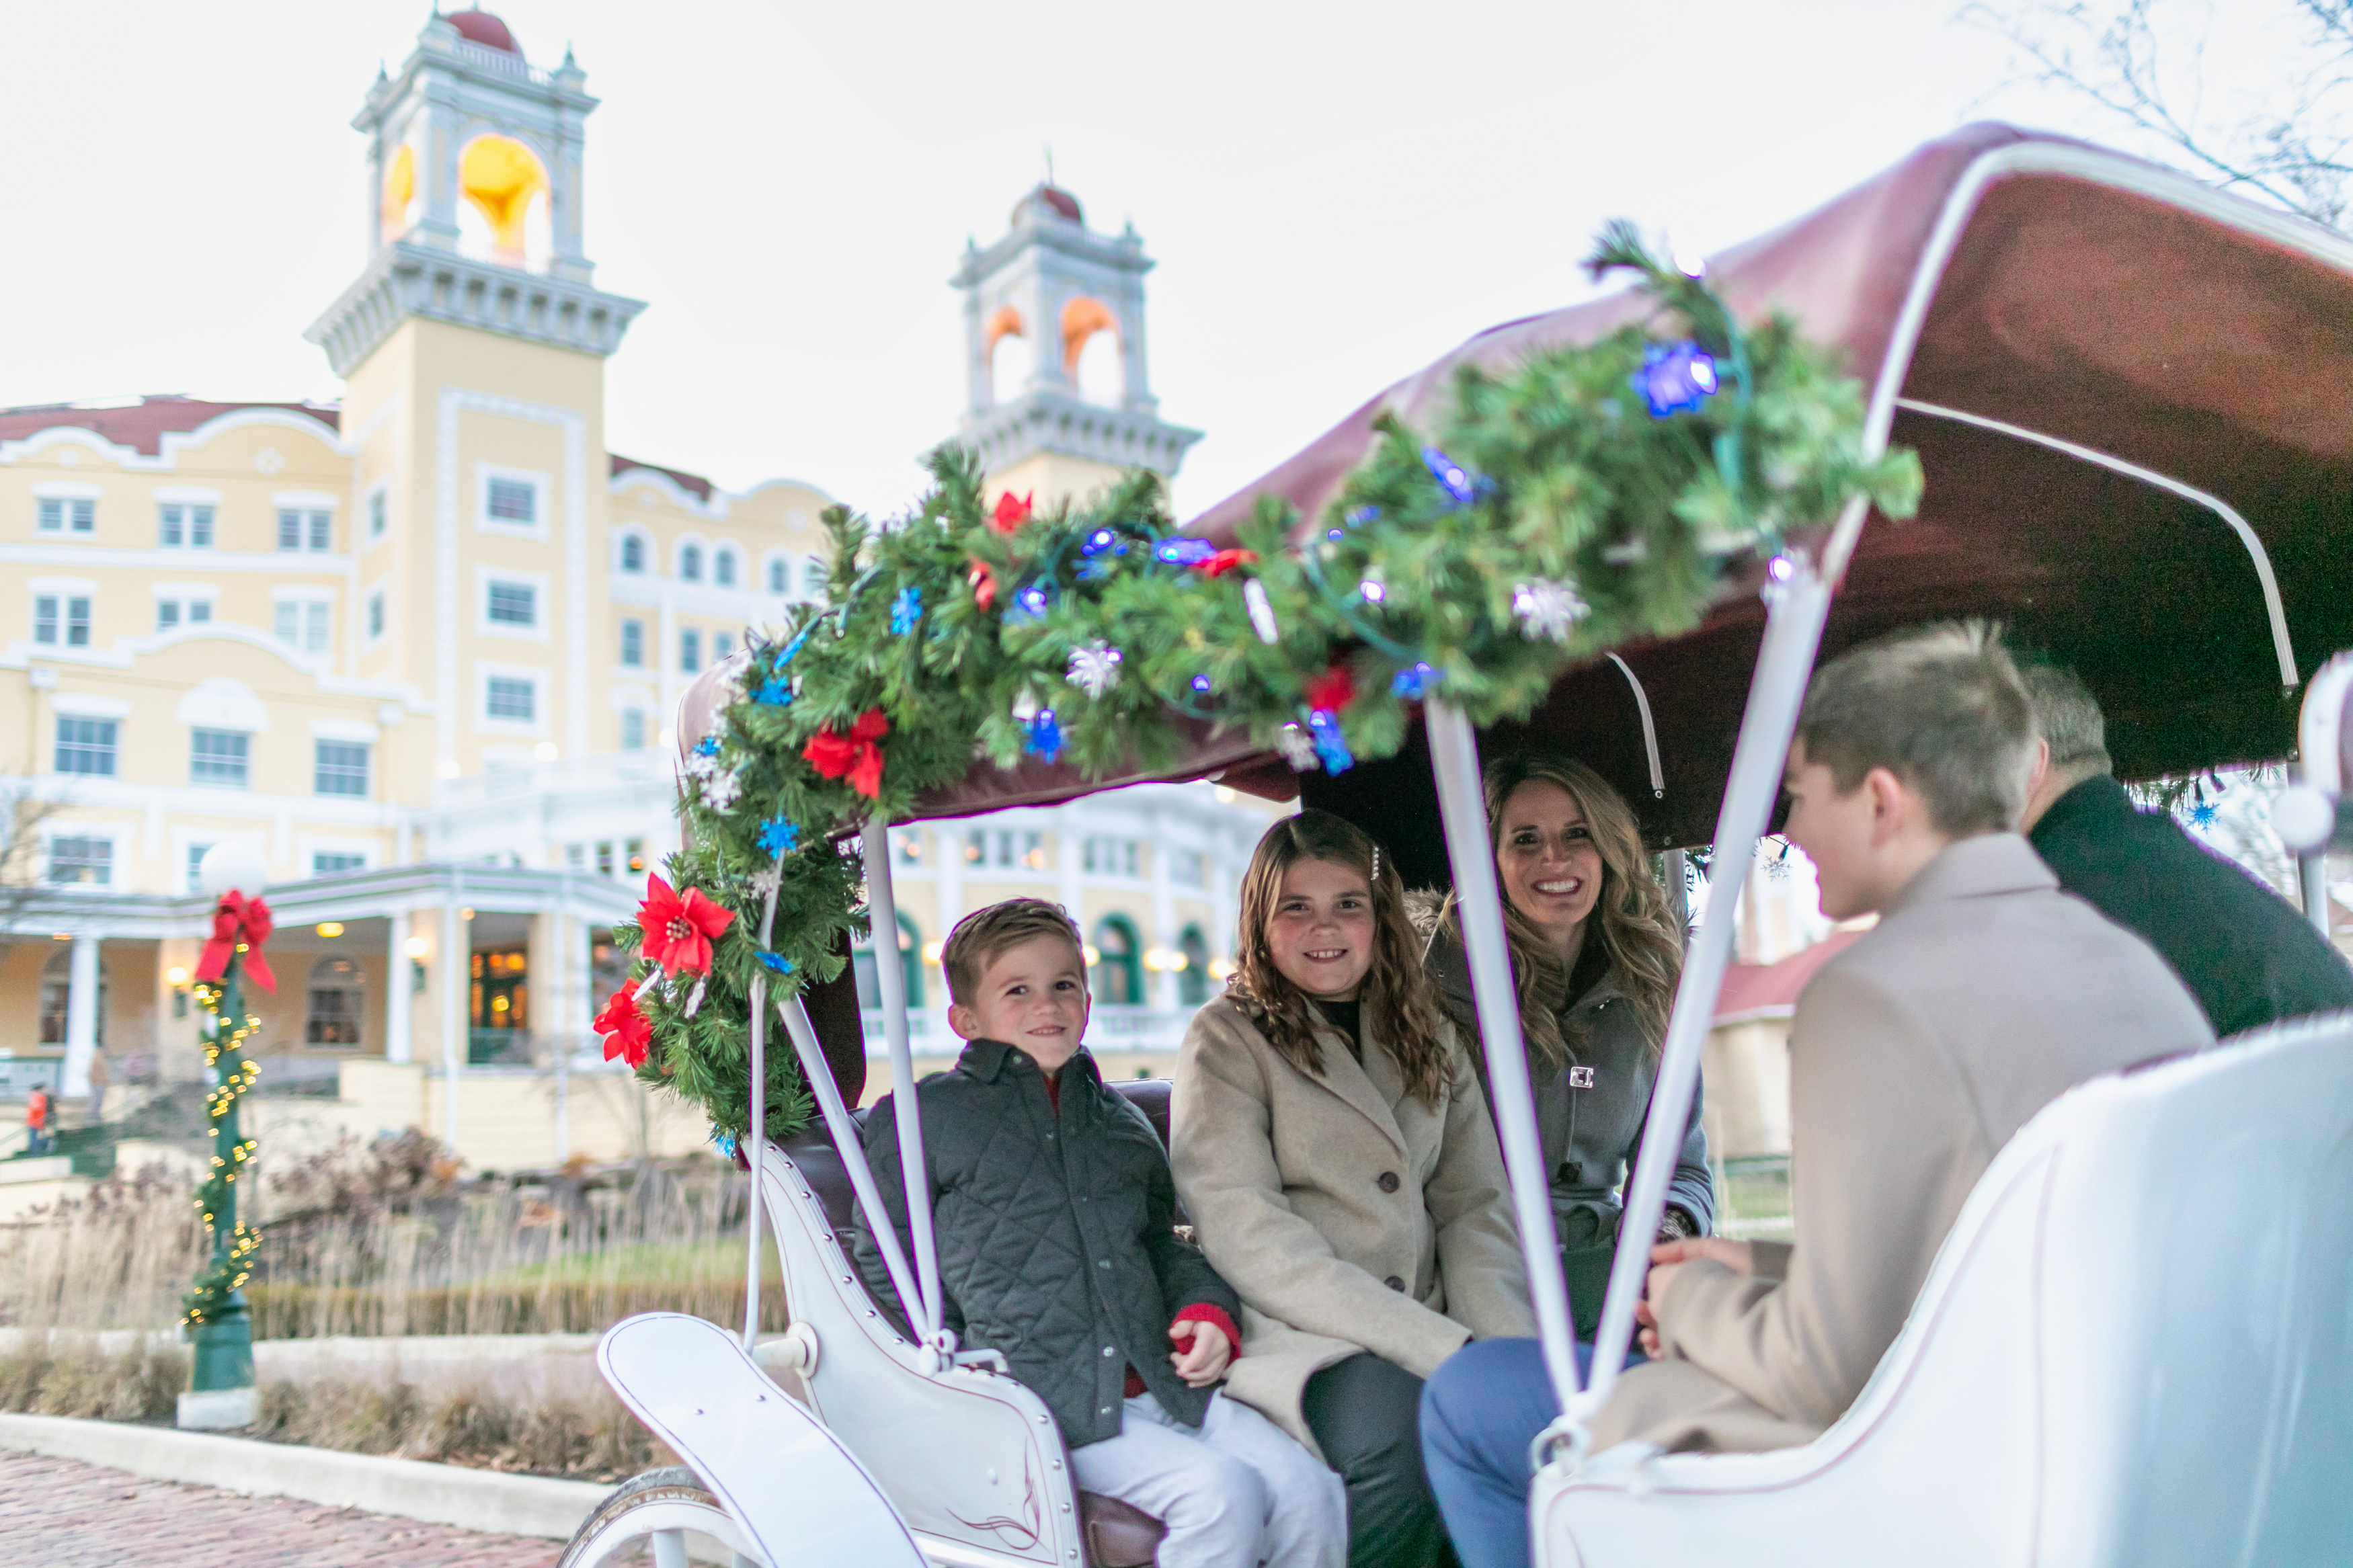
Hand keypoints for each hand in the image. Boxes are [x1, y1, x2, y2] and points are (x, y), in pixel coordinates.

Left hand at [1169, 1318, 1232, 1386]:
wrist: (1219, 1325)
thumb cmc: (1202, 1322)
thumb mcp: (1191, 1319)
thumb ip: (1182, 1326)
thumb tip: (1172, 1334)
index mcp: (1211, 1334)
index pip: (1201, 1351)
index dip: (1190, 1362)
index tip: (1180, 1370)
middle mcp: (1220, 1347)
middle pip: (1201, 1365)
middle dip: (1184, 1367)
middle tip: (1174, 1358)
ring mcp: (1224, 1357)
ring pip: (1207, 1374)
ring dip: (1191, 1377)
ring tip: (1179, 1371)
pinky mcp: (1224, 1364)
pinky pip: (1213, 1377)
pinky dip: (1201, 1382)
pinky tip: (1190, 1383)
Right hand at [1640, 1238, 1752, 1357]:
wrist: (1774, 1286)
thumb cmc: (1747, 1265)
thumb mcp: (1712, 1249)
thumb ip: (1681, 1250)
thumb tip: (1650, 1254)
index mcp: (1696, 1293)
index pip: (1665, 1304)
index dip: (1648, 1305)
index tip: (1637, 1303)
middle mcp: (1699, 1314)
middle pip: (1664, 1322)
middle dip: (1646, 1320)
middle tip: (1639, 1313)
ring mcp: (1706, 1335)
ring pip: (1670, 1342)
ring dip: (1652, 1339)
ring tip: (1649, 1337)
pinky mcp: (1715, 1352)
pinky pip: (1683, 1361)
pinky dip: (1666, 1358)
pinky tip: (1659, 1352)